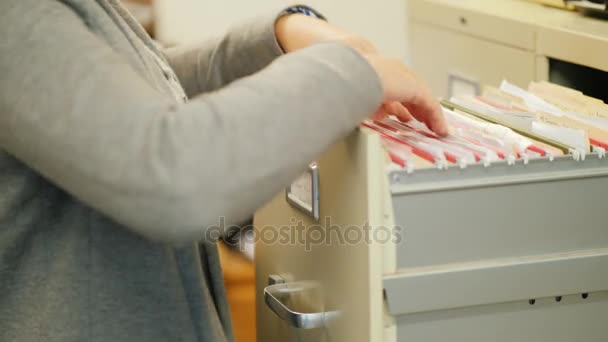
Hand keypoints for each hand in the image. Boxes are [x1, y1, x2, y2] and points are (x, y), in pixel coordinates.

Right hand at [275, 13, 446, 135]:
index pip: (394, 90)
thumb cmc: (342, 86)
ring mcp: (405, 79)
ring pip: (423, 99)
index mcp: (377, 75)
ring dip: (429, 115)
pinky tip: (439, 130)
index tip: (402, 116)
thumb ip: (358, 109)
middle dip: (417, 109)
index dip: (400, 105)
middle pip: (412, 93)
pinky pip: (430, 105)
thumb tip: (354, 123)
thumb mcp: (351, 101)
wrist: (349, 76)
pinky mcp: (415, 88)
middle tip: (423, 122)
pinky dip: (435, 118)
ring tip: (436, 129)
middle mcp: (394, 74)